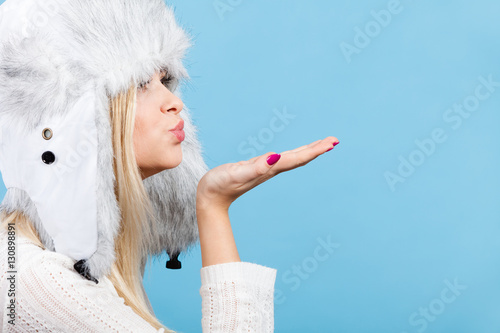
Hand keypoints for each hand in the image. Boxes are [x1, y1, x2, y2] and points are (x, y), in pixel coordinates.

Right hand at [196, 136, 339, 210]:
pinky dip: (293, 154)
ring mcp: (265, 170)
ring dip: (308, 151)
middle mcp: (271, 169)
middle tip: (334, 140)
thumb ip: (255, 167)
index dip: (314, 150)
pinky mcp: (258, 169)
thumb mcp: (236, 174)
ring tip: (322, 144)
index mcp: (269, 169)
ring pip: (292, 159)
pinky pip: (281, 160)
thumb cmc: (219, 185)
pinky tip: (293, 153)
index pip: (296, 158)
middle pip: (299, 158)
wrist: (210, 198)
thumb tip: (276, 158)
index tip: (331, 144)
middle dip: (317, 149)